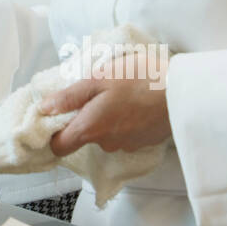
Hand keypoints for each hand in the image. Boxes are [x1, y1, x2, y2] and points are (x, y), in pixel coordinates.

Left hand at [42, 76, 172, 156]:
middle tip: (97, 91)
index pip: (60, 147)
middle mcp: (106, 143)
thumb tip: (44, 109)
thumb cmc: (138, 79)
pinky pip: (125, 133)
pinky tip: (136, 102)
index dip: (54, 134)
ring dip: (108, 117)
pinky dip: (126, 120)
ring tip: (120, 93)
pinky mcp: (145, 142)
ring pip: (106, 133)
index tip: (57, 116)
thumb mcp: (98, 79)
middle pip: (85, 136)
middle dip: (86, 116)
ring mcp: (127, 145)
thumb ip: (69, 97)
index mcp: (91, 128)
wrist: (182, 92)